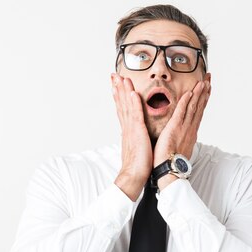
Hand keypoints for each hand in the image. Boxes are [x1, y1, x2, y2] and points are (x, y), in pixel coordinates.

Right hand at [112, 73, 152, 200]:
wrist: (133, 175)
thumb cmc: (137, 165)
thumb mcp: (136, 147)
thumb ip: (134, 137)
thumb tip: (133, 134)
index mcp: (127, 130)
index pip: (122, 109)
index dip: (119, 96)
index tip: (116, 85)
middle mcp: (127, 127)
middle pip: (121, 104)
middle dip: (117, 89)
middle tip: (114, 75)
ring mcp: (131, 129)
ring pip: (126, 106)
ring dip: (124, 91)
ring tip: (121, 78)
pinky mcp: (137, 132)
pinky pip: (136, 115)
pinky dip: (134, 103)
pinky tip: (132, 93)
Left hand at [153, 79, 209, 189]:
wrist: (169, 170)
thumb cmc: (171, 161)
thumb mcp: (180, 148)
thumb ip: (181, 139)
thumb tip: (181, 136)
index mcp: (191, 132)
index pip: (199, 112)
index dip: (203, 100)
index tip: (207, 89)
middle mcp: (191, 128)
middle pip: (200, 107)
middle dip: (205, 92)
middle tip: (209, 80)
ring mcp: (184, 128)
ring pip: (194, 107)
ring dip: (199, 93)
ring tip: (204, 82)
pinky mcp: (175, 128)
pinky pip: (182, 112)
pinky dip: (186, 102)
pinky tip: (190, 93)